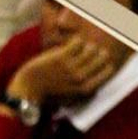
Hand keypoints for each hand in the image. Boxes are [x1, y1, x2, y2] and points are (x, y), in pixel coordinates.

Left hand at [9, 33, 125, 102]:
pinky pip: (77, 41)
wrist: (28, 92)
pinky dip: (75, 40)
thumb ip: (86, 89)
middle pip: (102, 56)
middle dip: (98, 51)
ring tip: (80, 47)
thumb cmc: (49, 94)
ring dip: (86, 45)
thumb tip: (102, 76)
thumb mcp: (71, 98)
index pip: (109, 71)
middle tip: (91, 49)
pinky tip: (70, 44)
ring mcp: (71, 69)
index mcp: (85, 91)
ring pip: (91, 47)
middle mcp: (81, 80)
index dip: (108, 61)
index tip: (104, 56)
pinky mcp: (61, 58)